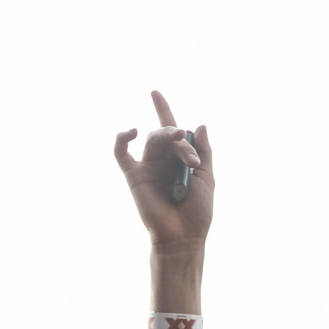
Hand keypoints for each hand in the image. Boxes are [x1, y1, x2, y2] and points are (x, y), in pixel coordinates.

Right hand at [114, 91, 213, 249]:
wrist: (183, 236)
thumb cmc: (198, 212)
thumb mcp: (207, 177)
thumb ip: (204, 151)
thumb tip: (199, 124)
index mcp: (179, 159)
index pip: (171, 130)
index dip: (162, 109)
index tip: (154, 92)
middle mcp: (162, 161)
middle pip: (167, 135)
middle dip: (183, 143)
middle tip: (194, 163)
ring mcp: (147, 167)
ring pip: (153, 140)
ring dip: (171, 144)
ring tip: (189, 164)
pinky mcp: (134, 177)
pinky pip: (121, 153)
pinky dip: (122, 139)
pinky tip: (132, 131)